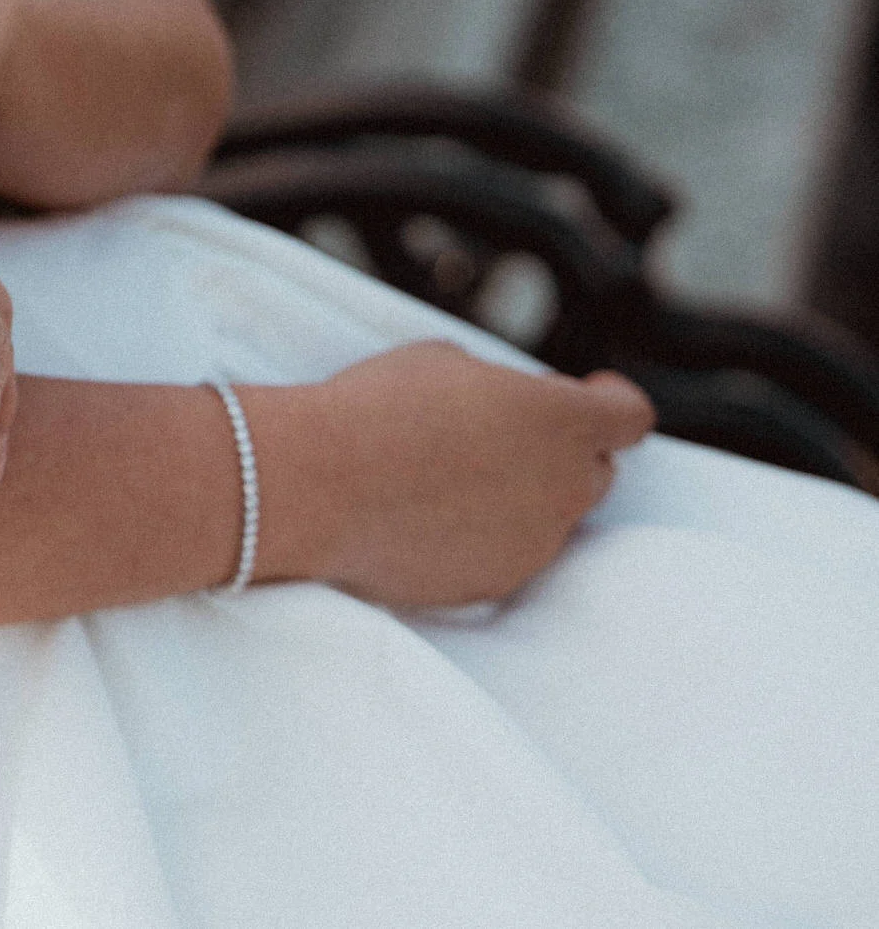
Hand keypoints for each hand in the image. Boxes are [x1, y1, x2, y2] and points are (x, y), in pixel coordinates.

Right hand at [254, 341, 656, 607]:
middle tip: (502, 438)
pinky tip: (425, 515)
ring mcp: (534, 542)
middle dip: (562, 453)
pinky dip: (482, 535)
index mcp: (561, 420)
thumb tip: (508, 410)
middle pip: (596, 471)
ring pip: (548, 516)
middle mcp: (565, 486)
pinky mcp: (494, 582)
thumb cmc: (373, 408)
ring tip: (446, 477)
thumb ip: (501, 388)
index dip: (612, 403)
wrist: (314, 485)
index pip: (630, 416)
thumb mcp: (443, 362)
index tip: (589, 395)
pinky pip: (507, 553)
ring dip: (518, 496)